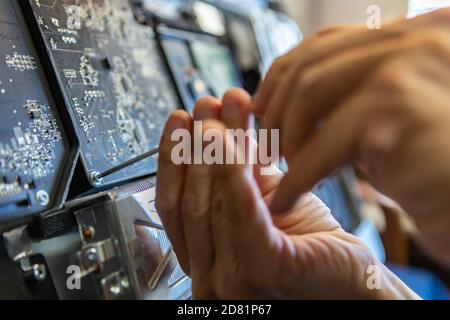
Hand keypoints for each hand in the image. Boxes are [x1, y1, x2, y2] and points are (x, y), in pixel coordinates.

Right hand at [156, 89, 417, 298]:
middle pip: (189, 203)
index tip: (180, 120)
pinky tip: (236, 141)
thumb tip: (219, 127)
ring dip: (212, 151)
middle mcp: (210, 276)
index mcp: (207, 259)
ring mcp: (234, 279)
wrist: (356, 280)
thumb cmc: (312, 247)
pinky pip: (242, 213)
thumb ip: (239, 177)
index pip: (174, 206)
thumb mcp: (265, 203)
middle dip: (193, 147)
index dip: (172, 158)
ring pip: (210, 205)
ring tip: (219, 111)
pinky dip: (235, 174)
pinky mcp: (266, 269)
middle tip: (205, 107)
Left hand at [254, 9, 449, 263]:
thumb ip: (350, 95)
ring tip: (286, 171)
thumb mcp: (390, 117)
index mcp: (414, 35)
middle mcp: (417, 39)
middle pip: (312, 64)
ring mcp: (411, 68)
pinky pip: (323, 145)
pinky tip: (287, 200)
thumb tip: (283, 98)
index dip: (282, 75)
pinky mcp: (399, 112)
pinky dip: (297, 178)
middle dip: (276, 108)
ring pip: (309, 94)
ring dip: (287, 140)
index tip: (260, 108)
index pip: (326, 42)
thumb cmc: (433, 168)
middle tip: (264, 145)